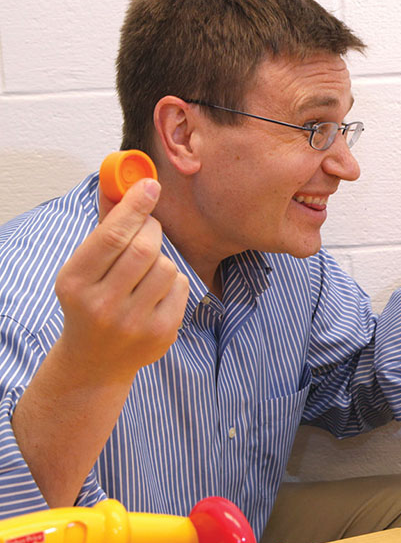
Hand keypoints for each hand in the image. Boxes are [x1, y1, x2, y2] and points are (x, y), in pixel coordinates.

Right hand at [53, 178, 189, 381]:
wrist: (95, 360)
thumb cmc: (90, 302)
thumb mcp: (83, 268)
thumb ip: (103, 228)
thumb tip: (118, 183)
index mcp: (76, 283)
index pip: (111, 237)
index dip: (134, 207)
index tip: (150, 185)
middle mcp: (103, 305)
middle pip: (144, 248)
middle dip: (152, 229)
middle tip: (149, 228)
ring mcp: (134, 322)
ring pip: (167, 266)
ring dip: (162, 258)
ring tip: (146, 270)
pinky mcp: (162, 332)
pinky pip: (181, 286)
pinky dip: (174, 280)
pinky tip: (155, 292)